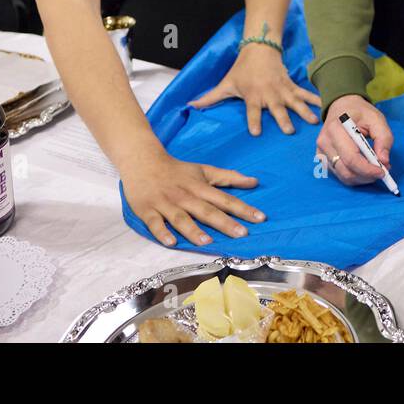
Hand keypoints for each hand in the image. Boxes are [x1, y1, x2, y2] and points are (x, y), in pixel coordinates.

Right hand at [119, 151, 264, 247]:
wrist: (142, 161)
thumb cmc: (177, 170)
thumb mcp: (204, 170)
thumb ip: (228, 177)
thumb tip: (254, 182)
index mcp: (199, 187)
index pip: (224, 199)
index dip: (243, 208)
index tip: (260, 218)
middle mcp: (184, 196)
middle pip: (206, 210)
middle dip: (224, 222)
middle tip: (241, 234)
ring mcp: (165, 203)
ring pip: (180, 218)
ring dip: (193, 229)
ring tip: (206, 241)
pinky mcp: (147, 210)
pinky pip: (154, 223)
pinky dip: (162, 232)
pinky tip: (171, 242)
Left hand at [190, 43, 320, 135]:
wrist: (259, 49)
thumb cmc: (241, 70)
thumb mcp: (226, 84)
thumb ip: (210, 98)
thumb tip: (190, 105)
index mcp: (252, 96)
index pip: (252, 111)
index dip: (253, 121)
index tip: (255, 132)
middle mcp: (269, 95)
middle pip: (276, 109)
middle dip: (283, 119)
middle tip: (289, 130)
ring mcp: (282, 90)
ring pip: (295, 102)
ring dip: (304, 112)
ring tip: (313, 122)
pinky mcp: (291, 85)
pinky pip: (304, 93)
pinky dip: (315, 99)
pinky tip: (324, 107)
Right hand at [315, 95, 391, 185]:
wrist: (341, 106)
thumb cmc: (360, 112)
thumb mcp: (377, 119)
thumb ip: (384, 138)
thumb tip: (384, 161)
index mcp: (336, 128)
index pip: (351, 158)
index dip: (368, 169)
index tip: (383, 172)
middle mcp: (325, 142)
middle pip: (346, 171)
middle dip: (367, 176)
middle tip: (382, 171)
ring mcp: (321, 151)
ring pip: (343, 176)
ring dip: (362, 178)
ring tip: (374, 168)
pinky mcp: (322, 159)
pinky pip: (340, 175)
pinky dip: (354, 176)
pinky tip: (363, 167)